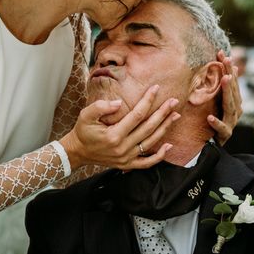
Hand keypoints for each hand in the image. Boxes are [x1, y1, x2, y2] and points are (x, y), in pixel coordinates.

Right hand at [59, 85, 180, 170]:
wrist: (78, 151)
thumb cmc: (83, 131)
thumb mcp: (85, 115)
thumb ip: (100, 107)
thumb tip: (119, 103)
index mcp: (114, 135)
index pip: (137, 115)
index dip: (148, 101)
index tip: (156, 89)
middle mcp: (123, 148)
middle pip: (148, 128)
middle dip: (163, 113)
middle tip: (174, 101)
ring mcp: (126, 158)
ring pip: (151, 142)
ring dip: (165, 128)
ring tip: (175, 115)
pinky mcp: (127, 164)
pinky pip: (147, 163)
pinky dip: (159, 156)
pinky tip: (169, 146)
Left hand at [207, 50, 242, 145]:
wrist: (214, 147)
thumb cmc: (215, 123)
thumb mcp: (218, 104)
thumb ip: (223, 89)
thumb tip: (231, 68)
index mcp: (234, 102)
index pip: (232, 82)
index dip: (228, 67)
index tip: (221, 53)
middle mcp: (236, 111)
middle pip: (233, 91)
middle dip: (230, 74)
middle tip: (226, 60)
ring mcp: (231, 123)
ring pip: (231, 107)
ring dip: (228, 92)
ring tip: (224, 80)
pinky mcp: (224, 136)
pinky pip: (221, 129)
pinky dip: (216, 123)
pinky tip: (209, 117)